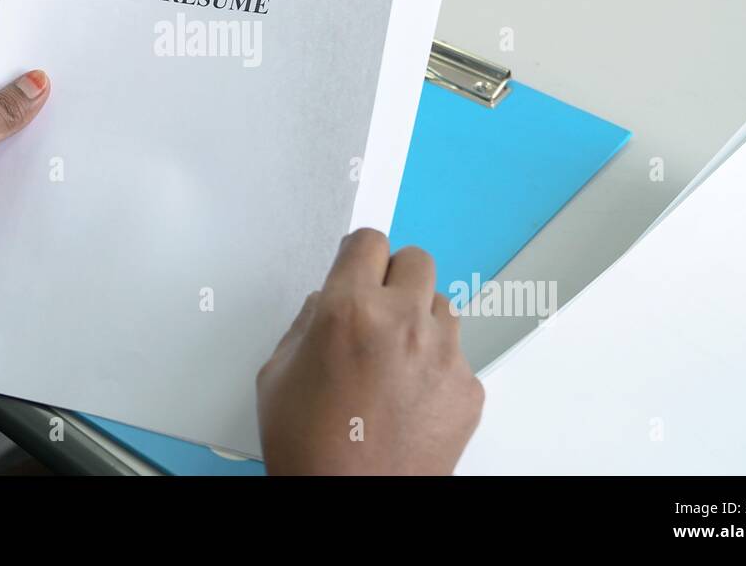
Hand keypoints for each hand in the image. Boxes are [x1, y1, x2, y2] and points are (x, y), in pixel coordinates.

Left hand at [0, 19, 49, 269]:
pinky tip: (40, 149)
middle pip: (1, 76)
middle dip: (32, 76)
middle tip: (66, 77)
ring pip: (6, 113)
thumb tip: (35, 84)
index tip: (52, 31)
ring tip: (59, 114)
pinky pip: (4, 144)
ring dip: (29, 116)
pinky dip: (23, 145)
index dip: (18, 31)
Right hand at [256, 228, 482, 474]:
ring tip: (394, 359)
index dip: (359, 255)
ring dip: (419, 319)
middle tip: (378, 309)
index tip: (358, 266)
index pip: (369, 242)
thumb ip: (307, 323)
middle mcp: (403, 323)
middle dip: (394, 278)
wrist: (349, 504)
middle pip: (416, 261)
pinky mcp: (468, 389)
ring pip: (441, 305)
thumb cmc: (310, 450)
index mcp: (349, 311)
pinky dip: (435, 367)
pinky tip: (409, 396)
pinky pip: (457, 355)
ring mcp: (442, 356)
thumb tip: (329, 303)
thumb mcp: (277, 374)